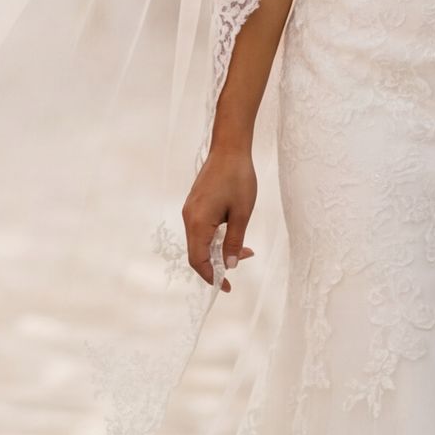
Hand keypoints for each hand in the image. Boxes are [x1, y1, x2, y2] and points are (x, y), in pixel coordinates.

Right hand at [180, 145, 256, 287]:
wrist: (229, 148)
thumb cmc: (238, 178)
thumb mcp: (242, 214)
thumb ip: (234, 241)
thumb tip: (230, 265)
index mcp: (198, 222)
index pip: (198, 260)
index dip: (212, 276)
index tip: (227, 286)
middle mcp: (189, 218)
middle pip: (198, 253)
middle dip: (219, 263)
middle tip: (245, 259)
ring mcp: (190, 211)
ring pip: (200, 241)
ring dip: (219, 249)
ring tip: (244, 248)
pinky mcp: (195, 205)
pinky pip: (202, 229)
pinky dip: (215, 238)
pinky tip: (232, 234)